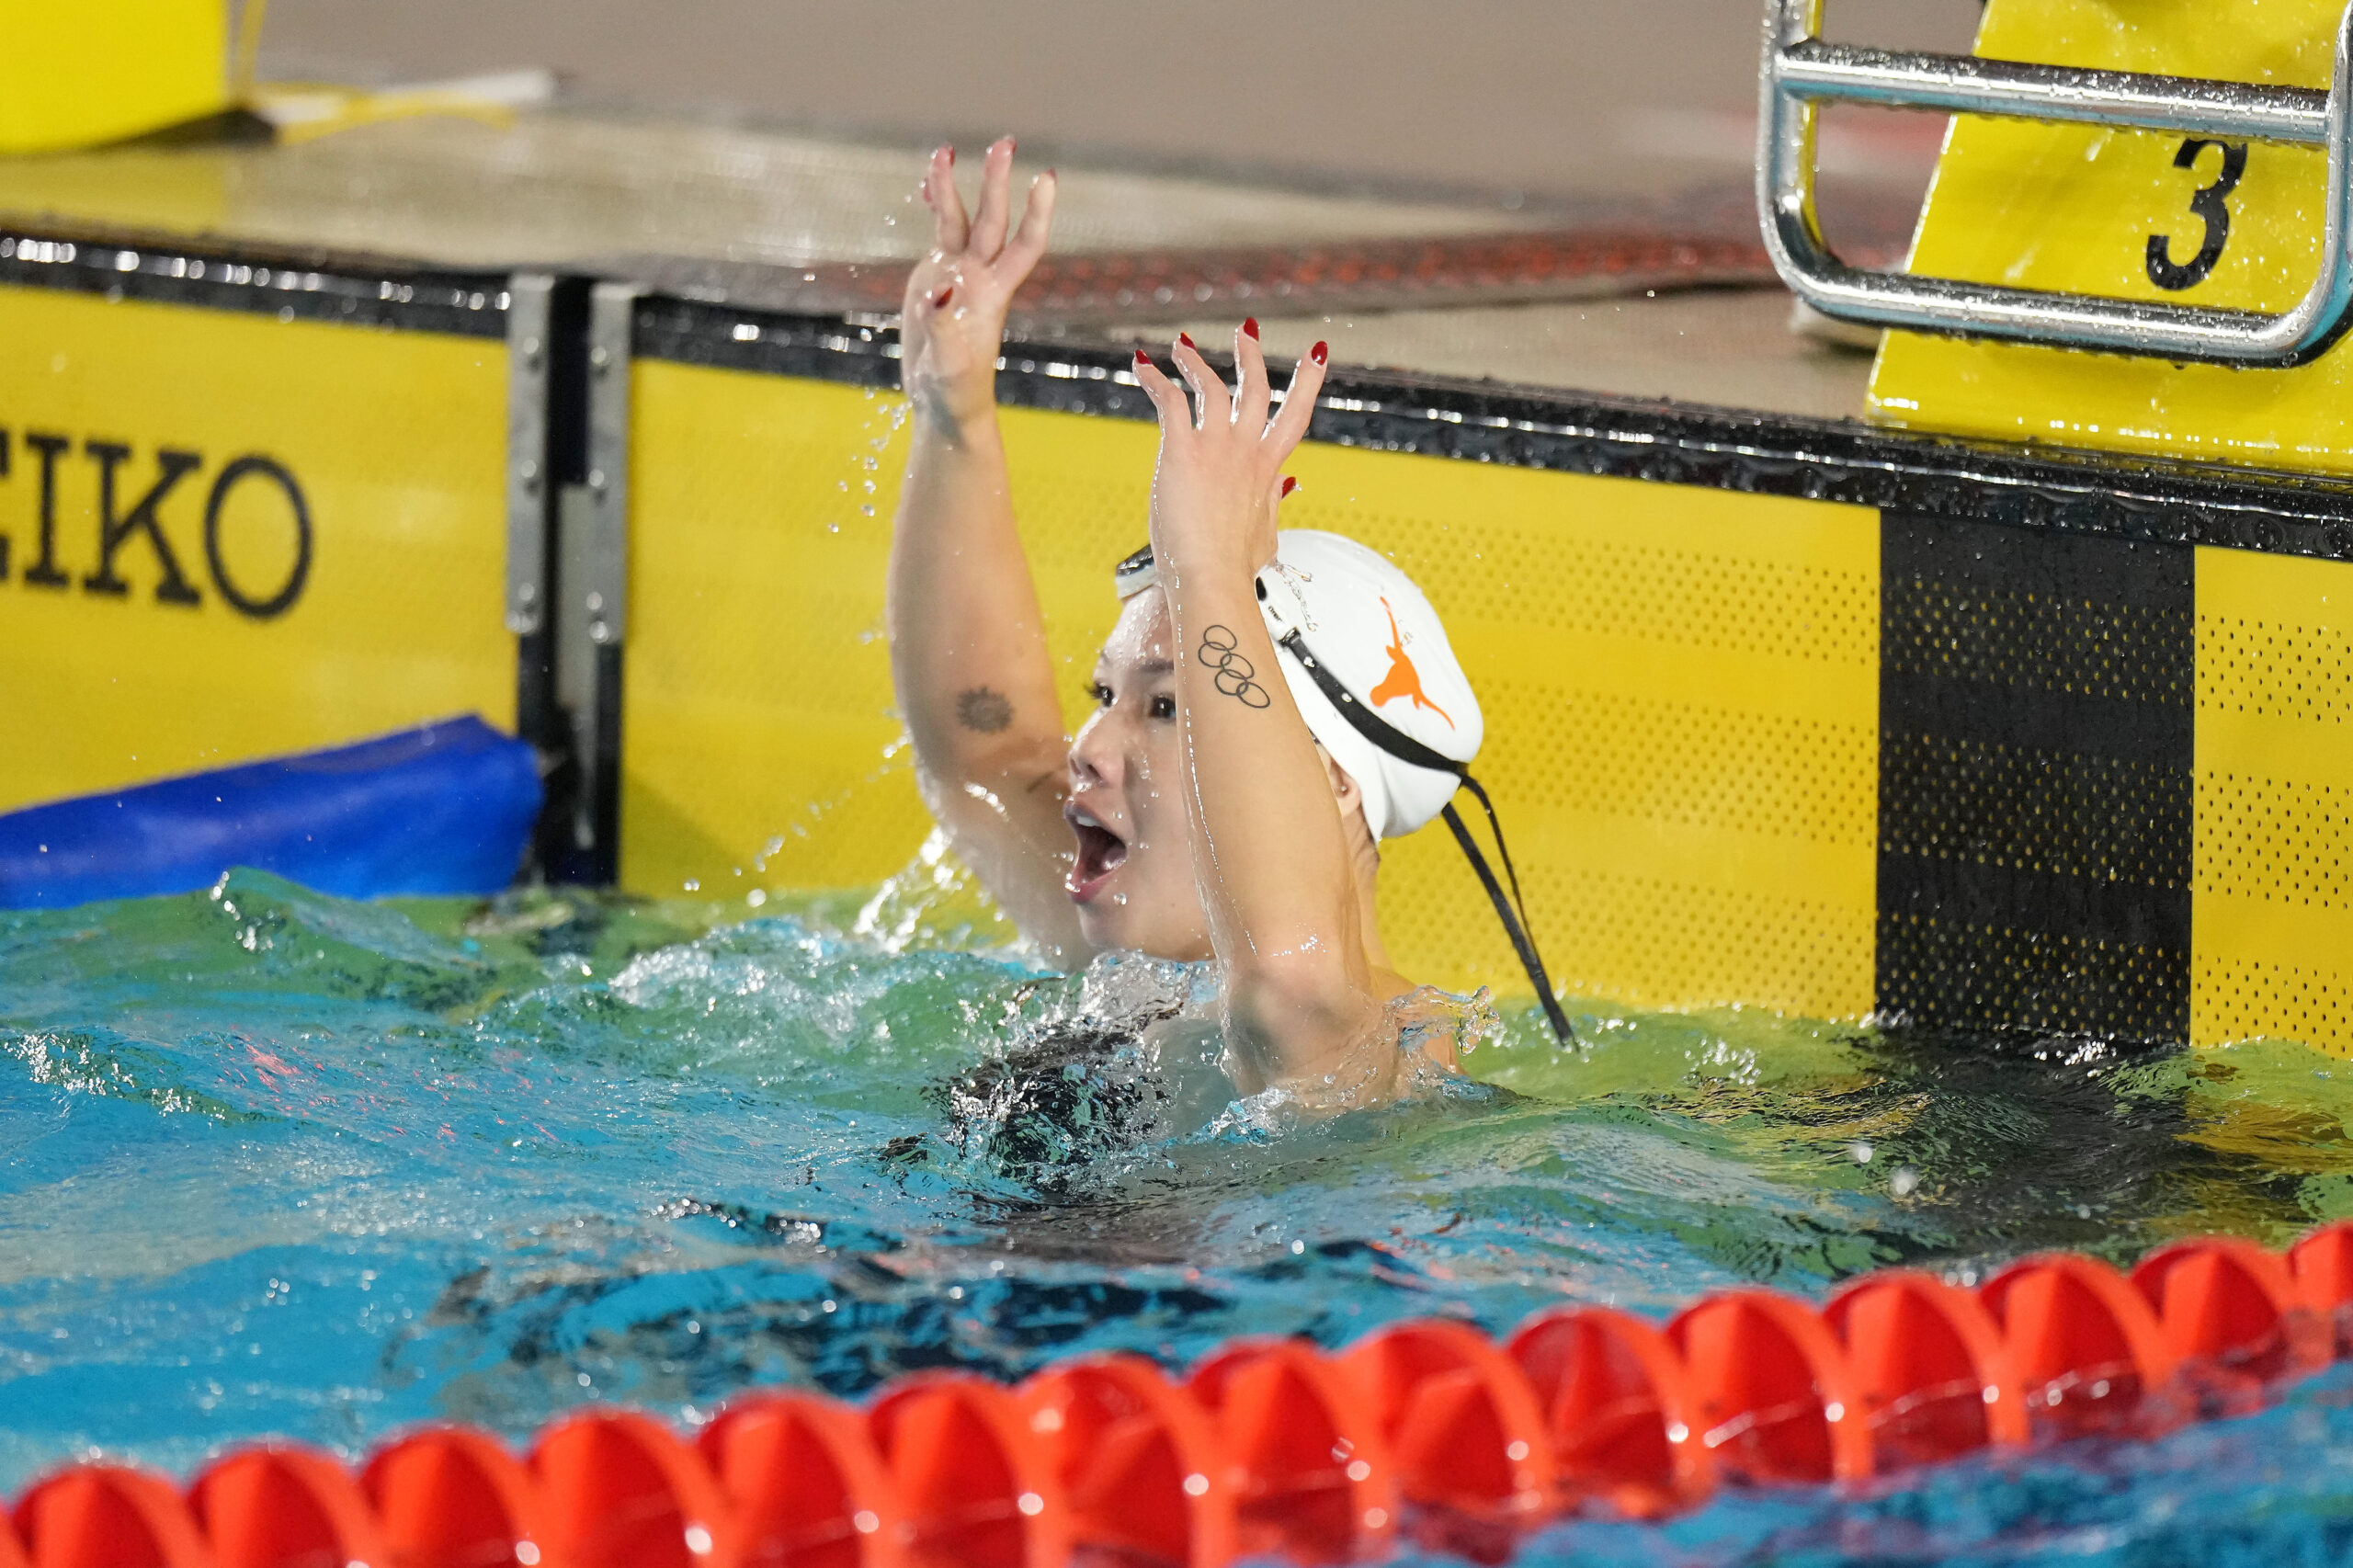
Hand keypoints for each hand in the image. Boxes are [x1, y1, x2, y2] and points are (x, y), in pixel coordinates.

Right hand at [900, 137, 1056, 438]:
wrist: (944, 400)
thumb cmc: (955, 391)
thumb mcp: (950, 365)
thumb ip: (945, 327)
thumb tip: (940, 289)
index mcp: (994, 293)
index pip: (1024, 244)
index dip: (1036, 212)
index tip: (1045, 178)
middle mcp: (981, 275)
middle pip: (993, 219)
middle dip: (997, 182)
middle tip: (1005, 142)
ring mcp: (958, 272)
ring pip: (959, 219)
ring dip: (952, 186)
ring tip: (943, 150)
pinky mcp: (935, 275)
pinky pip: (937, 232)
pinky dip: (934, 206)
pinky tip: (927, 181)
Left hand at [1132, 327, 1329, 583]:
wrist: (1213, 578)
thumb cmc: (1236, 568)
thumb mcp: (1266, 535)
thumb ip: (1272, 503)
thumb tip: (1287, 483)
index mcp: (1268, 469)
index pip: (1295, 416)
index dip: (1307, 381)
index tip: (1316, 352)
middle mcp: (1246, 451)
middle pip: (1255, 388)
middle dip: (1251, 356)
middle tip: (1246, 332)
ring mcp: (1215, 448)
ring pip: (1211, 387)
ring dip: (1196, 361)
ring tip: (1181, 346)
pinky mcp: (1181, 452)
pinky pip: (1169, 401)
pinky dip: (1155, 378)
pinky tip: (1143, 364)